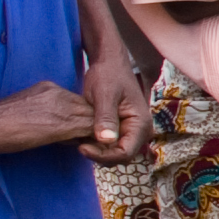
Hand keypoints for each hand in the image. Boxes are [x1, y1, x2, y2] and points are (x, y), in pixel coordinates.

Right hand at [0, 80, 104, 158]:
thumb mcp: (24, 110)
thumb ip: (43, 113)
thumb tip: (55, 129)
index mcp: (49, 88)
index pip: (77, 102)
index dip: (80, 118)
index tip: (74, 134)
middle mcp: (59, 93)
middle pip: (89, 108)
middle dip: (90, 125)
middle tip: (86, 142)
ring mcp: (62, 107)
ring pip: (93, 118)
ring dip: (92, 133)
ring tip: (87, 147)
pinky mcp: (62, 124)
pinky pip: (89, 130)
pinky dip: (91, 140)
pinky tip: (85, 150)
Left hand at [78, 34, 149, 165]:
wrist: (109, 62)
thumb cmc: (108, 75)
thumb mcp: (104, 95)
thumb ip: (106, 118)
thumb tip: (106, 141)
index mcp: (140, 123)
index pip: (125, 153)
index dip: (104, 155)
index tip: (82, 147)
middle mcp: (140, 130)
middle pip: (121, 156)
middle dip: (100, 155)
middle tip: (78, 145)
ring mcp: (131, 130)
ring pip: (116, 152)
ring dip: (98, 151)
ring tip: (79, 140)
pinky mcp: (122, 128)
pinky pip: (111, 144)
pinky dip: (97, 144)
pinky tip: (83, 135)